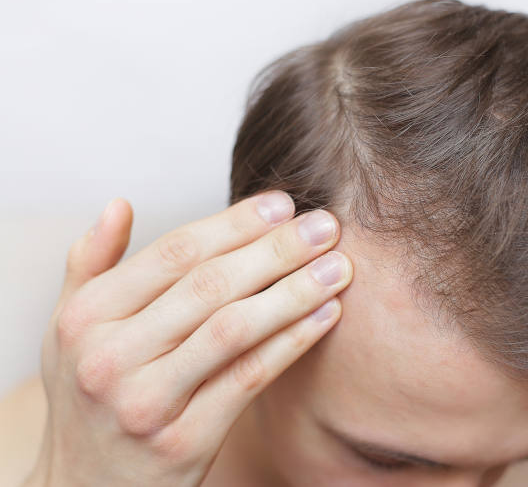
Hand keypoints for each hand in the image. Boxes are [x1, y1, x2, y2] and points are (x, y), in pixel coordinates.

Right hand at [24, 191, 352, 486]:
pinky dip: (292, 342)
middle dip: (277, 250)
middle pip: (210, 286)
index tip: (283, 204)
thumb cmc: (90, 397)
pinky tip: (326, 315)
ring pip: (234, 329)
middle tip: (325, 226)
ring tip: (338, 267)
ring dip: (294, 292)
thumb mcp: (70, 330)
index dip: (235, 223)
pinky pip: (249, 378)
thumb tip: (120, 205)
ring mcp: (146, 402)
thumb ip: (91, 265)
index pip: (174, 253)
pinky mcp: (184, 441)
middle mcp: (109, 357)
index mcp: (84, 317)